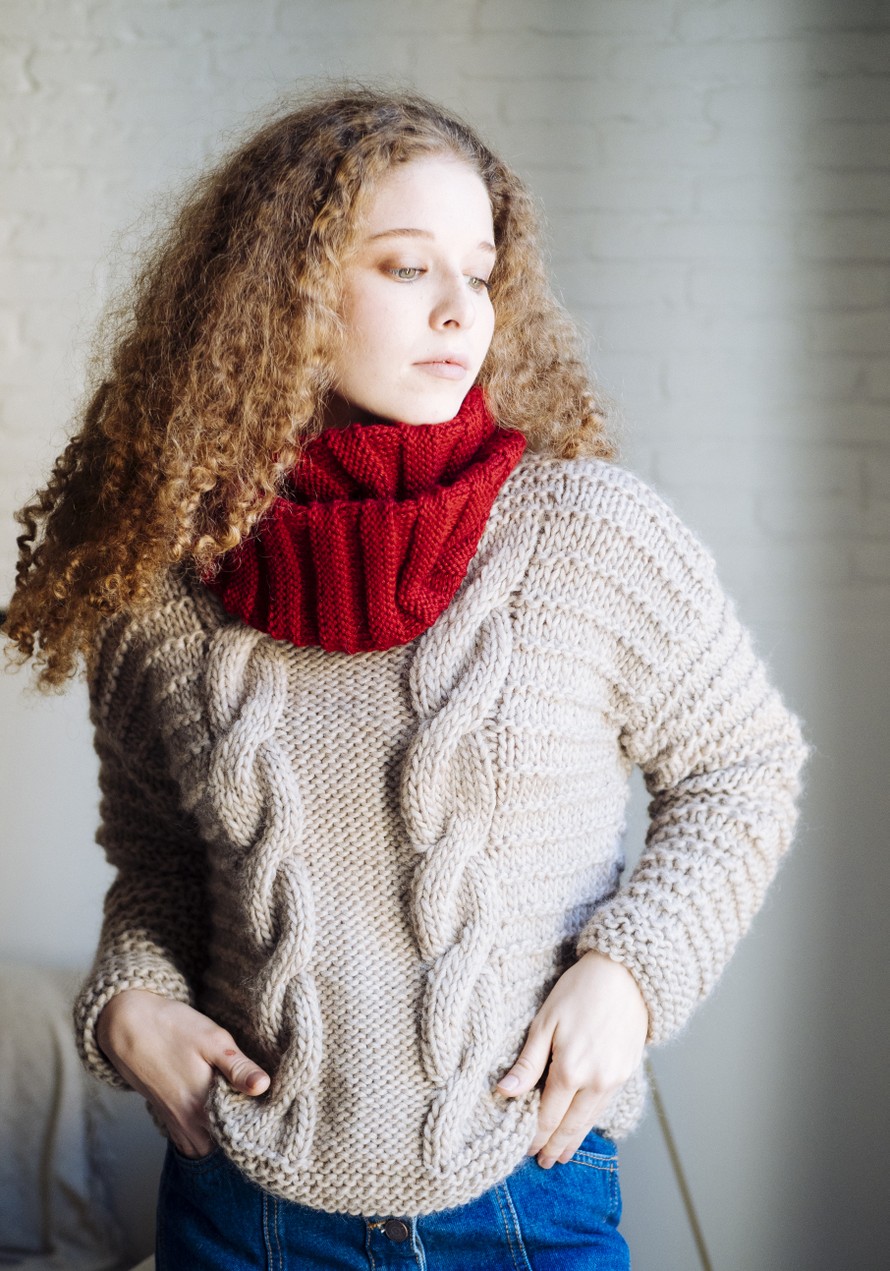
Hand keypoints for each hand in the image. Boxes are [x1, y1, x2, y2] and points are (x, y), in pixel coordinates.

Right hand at [96, 988, 270, 1158]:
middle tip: (257, 1116)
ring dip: (219, 1140)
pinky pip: (186, 1141)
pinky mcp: (164, 1114)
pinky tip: (213, 1115)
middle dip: (238, 1139)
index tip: (270, 1115)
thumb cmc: (174, 1027)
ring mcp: (172, 1120)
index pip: (237, 1136)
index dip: (255, 1129)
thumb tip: (264, 1087)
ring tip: (238, 1117)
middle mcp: (186, 1121)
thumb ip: (238, 1068)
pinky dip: (201, 1136)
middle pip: (219, 1147)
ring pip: (202, 1148)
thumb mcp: (213, 1040)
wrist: (127, 1024)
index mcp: (202, 1105)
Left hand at [495, 950, 647, 1167]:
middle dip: (554, 1146)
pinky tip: (584, 1126)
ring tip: (562, 1155)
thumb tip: (504, 1092)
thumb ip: (528, 1062)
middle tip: (543, 1163)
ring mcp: (615, 1080)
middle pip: (570, 1126)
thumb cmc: (579, 990)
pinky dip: (591, 1121)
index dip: (534, 1136)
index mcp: (570, 1070)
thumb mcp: (545, 1021)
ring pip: (590, 1120)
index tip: (524, 1151)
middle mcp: (595, 1082)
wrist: (625, 974)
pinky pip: (605, 1106)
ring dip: (574, 1139)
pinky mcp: (628, 1072)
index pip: (547, 1117)